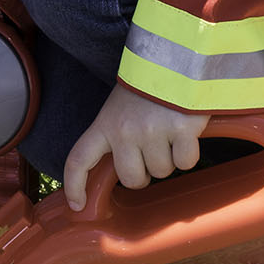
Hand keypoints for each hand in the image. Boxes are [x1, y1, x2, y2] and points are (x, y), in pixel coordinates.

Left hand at [61, 83, 210, 210]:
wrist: (176, 57)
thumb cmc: (147, 85)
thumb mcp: (119, 107)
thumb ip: (116, 133)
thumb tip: (123, 167)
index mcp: (104, 124)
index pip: (79, 160)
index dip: (74, 186)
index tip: (77, 205)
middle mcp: (125, 132)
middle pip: (132, 179)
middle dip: (144, 172)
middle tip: (151, 150)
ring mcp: (153, 132)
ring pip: (162, 172)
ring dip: (169, 158)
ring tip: (169, 131)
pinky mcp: (182, 130)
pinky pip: (186, 162)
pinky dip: (189, 153)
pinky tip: (186, 131)